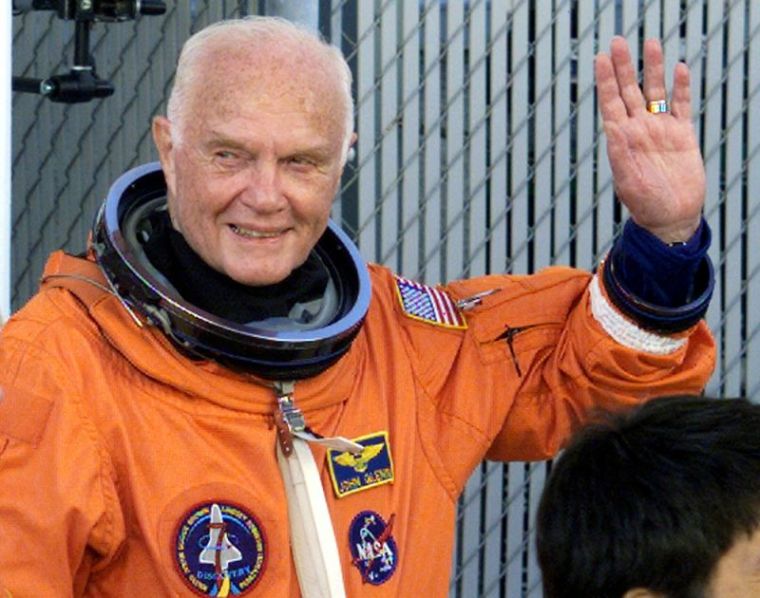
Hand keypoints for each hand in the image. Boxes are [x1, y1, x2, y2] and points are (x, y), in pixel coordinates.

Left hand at [595, 36, 704, 242]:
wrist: (670, 218)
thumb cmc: (644, 205)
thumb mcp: (627, 182)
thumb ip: (620, 156)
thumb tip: (613, 132)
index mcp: (620, 140)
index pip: (610, 103)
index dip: (606, 81)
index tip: (600, 58)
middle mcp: (638, 130)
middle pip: (630, 90)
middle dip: (624, 66)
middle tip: (618, 41)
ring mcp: (660, 130)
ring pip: (655, 92)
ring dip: (652, 68)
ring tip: (650, 42)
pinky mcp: (683, 135)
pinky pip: (681, 105)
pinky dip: (681, 88)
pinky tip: (678, 69)